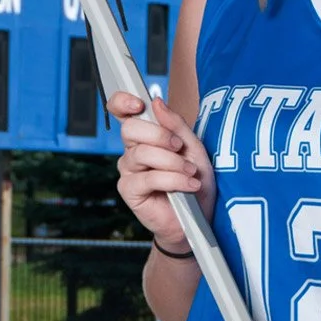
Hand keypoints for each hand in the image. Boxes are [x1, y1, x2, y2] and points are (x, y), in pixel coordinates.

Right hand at [110, 90, 215, 250]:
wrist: (198, 218)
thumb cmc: (195, 182)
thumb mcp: (194, 148)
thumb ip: (176, 125)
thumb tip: (157, 102)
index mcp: (145, 135)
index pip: (121, 110)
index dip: (123, 102)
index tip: (139, 104)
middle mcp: (133, 150)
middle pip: (130, 129)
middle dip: (160, 135)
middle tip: (179, 147)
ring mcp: (129, 170)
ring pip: (141, 153)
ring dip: (172, 162)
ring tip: (190, 173)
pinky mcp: (129, 190)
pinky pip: (147, 177)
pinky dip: (172, 180)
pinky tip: (188, 185)